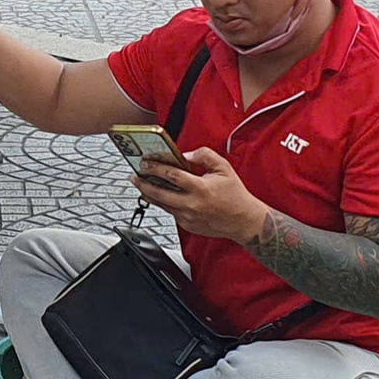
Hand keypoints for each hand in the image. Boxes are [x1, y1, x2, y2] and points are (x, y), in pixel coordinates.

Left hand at [133, 146, 269, 241]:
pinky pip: (170, 212)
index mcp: (200, 188)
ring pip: (161, 204)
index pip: (171, 175)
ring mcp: (188, 216)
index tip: (146, 162)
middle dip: (143, 182)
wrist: (243, 221)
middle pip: (159, 193)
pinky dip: (162, 203)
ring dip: (148, 193)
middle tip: (135, 175)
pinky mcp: (187, 225)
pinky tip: (157, 195)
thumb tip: (186, 154)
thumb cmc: (235, 195)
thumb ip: (204, 155)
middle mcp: (192, 204)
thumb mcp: (224, 168)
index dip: (155, 167)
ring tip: (140, 184)